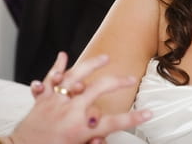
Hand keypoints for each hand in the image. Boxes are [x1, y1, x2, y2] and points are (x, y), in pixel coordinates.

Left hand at [5, 52, 151, 143]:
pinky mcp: (43, 99)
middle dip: (118, 82)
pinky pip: (50, 79)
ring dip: (92, 65)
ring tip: (105, 58)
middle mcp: (71, 112)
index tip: (148, 113)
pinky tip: (63, 56)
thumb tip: (102, 138)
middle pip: (100, 89)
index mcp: (80, 130)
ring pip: (76, 76)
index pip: (114, 123)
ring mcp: (56, 102)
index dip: (134, 118)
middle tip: (131, 79)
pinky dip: (56, 67)